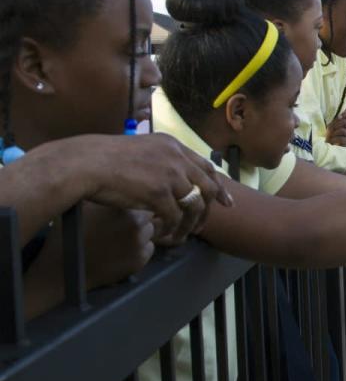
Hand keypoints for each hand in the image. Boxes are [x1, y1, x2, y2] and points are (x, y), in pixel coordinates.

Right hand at [22, 204, 155, 317]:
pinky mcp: (139, 260)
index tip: (126, 210)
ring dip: (141, 234)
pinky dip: (139, 249)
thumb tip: (123, 191)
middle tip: (122, 226)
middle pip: (150, 217)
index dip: (135, 206)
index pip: (144, 200)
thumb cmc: (71, 234)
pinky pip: (148, 249)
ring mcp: (138, 242)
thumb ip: (108, 197)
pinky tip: (120, 250)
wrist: (64, 267)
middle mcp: (134, 223)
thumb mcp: (85, 205)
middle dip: (140, 220)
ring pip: (150, 232)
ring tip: (119, 238)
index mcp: (121, 206)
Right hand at [79, 133, 230, 241]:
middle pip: (206, 187)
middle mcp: (176, 158)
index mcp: (173, 145)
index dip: (218, 185)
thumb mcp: (142, 150)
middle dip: (210, 208)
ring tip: (182, 234)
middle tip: (204, 225)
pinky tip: (165, 234)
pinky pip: (175, 217)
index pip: (206, 166)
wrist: (86, 163)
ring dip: (190, 224)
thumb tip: (175, 178)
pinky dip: (173, 229)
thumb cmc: (105, 158)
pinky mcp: (159, 193)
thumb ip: (162, 160)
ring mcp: (169, 175)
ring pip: (193, 205)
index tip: (225, 201)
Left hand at [325, 111, 345, 146]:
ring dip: (334, 133)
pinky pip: (341, 138)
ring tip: (331, 137)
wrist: (328, 146)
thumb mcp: (333, 125)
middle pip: (345, 122)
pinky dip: (334, 139)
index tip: (340, 116)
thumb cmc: (330, 135)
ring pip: (342, 130)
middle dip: (335, 125)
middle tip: (330, 130)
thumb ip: (339, 118)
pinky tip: (332, 141)